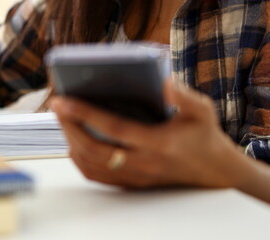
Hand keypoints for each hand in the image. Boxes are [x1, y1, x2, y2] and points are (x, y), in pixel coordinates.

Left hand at [51, 81, 254, 188]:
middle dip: (69, 127)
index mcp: (158, 143)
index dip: (85, 114)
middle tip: (57, 106)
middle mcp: (143, 163)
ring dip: (71, 141)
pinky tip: (73, 142)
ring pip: (91, 164)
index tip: (63, 100)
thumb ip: (186, 96)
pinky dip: (79, 160)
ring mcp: (135, 177)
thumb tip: (164, 81)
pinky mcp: (130, 183)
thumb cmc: (203, 137)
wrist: (212, 172)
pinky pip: (97, 176)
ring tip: (62, 120)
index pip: (113, 128)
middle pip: (94, 148)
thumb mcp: (203, 112)